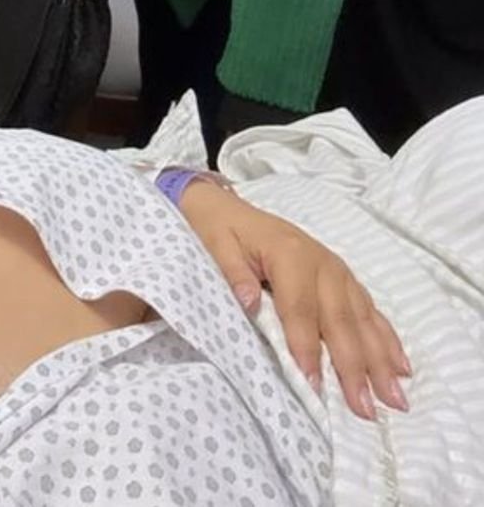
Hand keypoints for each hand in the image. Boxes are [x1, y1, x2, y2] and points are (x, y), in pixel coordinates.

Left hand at [179, 180, 410, 420]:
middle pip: (340, 321)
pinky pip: (370, 310)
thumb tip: (249, 303)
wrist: (226, 208)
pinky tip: (401, 366)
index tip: (313, 384)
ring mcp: (337, 271)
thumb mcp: (216, 247)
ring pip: (362, 320)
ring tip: (395, 398)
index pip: (300, 310)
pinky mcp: (343, 277)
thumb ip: (233, 274)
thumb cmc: (219, 232)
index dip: (307, 348)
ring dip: (380, 360)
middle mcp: (322, 264)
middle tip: (366, 408)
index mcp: (290, 255)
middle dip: (354, 367)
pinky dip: (386, 339)